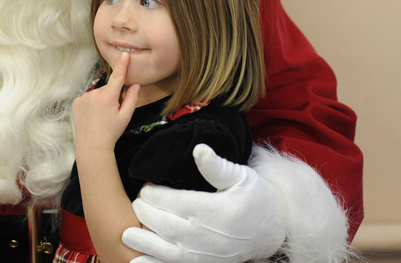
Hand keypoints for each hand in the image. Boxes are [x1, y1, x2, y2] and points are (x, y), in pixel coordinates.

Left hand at [73, 52, 139, 150]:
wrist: (92, 145)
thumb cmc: (111, 132)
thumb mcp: (126, 116)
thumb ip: (132, 98)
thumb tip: (135, 84)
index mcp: (108, 97)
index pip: (117, 76)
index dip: (122, 64)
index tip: (124, 54)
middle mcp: (95, 94)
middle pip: (108, 88)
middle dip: (112, 96)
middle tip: (112, 112)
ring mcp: (84, 97)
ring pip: (97, 94)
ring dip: (101, 100)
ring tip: (101, 116)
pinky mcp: (76, 102)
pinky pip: (88, 98)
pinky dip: (91, 104)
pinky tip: (92, 116)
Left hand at [121, 144, 285, 262]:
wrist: (274, 232)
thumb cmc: (256, 199)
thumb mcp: (241, 177)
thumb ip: (216, 166)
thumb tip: (199, 149)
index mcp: (212, 210)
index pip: (173, 201)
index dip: (154, 194)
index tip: (145, 187)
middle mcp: (205, 235)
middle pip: (165, 224)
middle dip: (145, 213)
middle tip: (135, 203)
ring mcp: (203, 255)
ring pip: (166, 250)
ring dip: (144, 243)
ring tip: (126, 235)